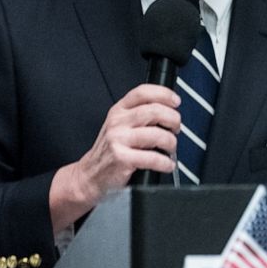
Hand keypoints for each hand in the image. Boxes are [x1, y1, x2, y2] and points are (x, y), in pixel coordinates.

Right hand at [49, 84, 179, 232]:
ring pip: (157, 134)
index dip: (164, 94)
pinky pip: (153, 158)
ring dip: (171, 142)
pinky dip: (165, 162)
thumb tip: (170, 111)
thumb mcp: (120, 125)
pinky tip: (166, 164)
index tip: (176, 102)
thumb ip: (140, 114)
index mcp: (119, 110)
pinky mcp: (121, 158)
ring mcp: (118, 139)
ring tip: (170, 148)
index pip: (143, 92)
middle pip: (154, 111)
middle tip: (176, 128)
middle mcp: (118, 122)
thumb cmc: (111, 150)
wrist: (90, 175)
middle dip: (173, 119)